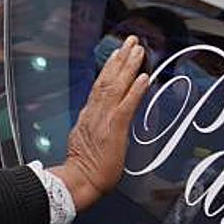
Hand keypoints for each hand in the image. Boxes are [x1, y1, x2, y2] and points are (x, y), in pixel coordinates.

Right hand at [50, 35, 149, 211]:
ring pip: (116, 87)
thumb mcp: (85, 141)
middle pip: (107, 80)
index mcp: (89, 116)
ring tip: (138, 51)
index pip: (100, 86)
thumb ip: (92, 127)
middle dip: (120, 59)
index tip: (118, 54)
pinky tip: (144, 78)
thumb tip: (97, 123)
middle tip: (131, 41)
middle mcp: (96, 114)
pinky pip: (126, 106)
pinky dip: (135, 91)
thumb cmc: (85, 168)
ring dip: (128, 67)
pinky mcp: (114, 130)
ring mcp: (104, 120)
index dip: (110, 68)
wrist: (79, 181)